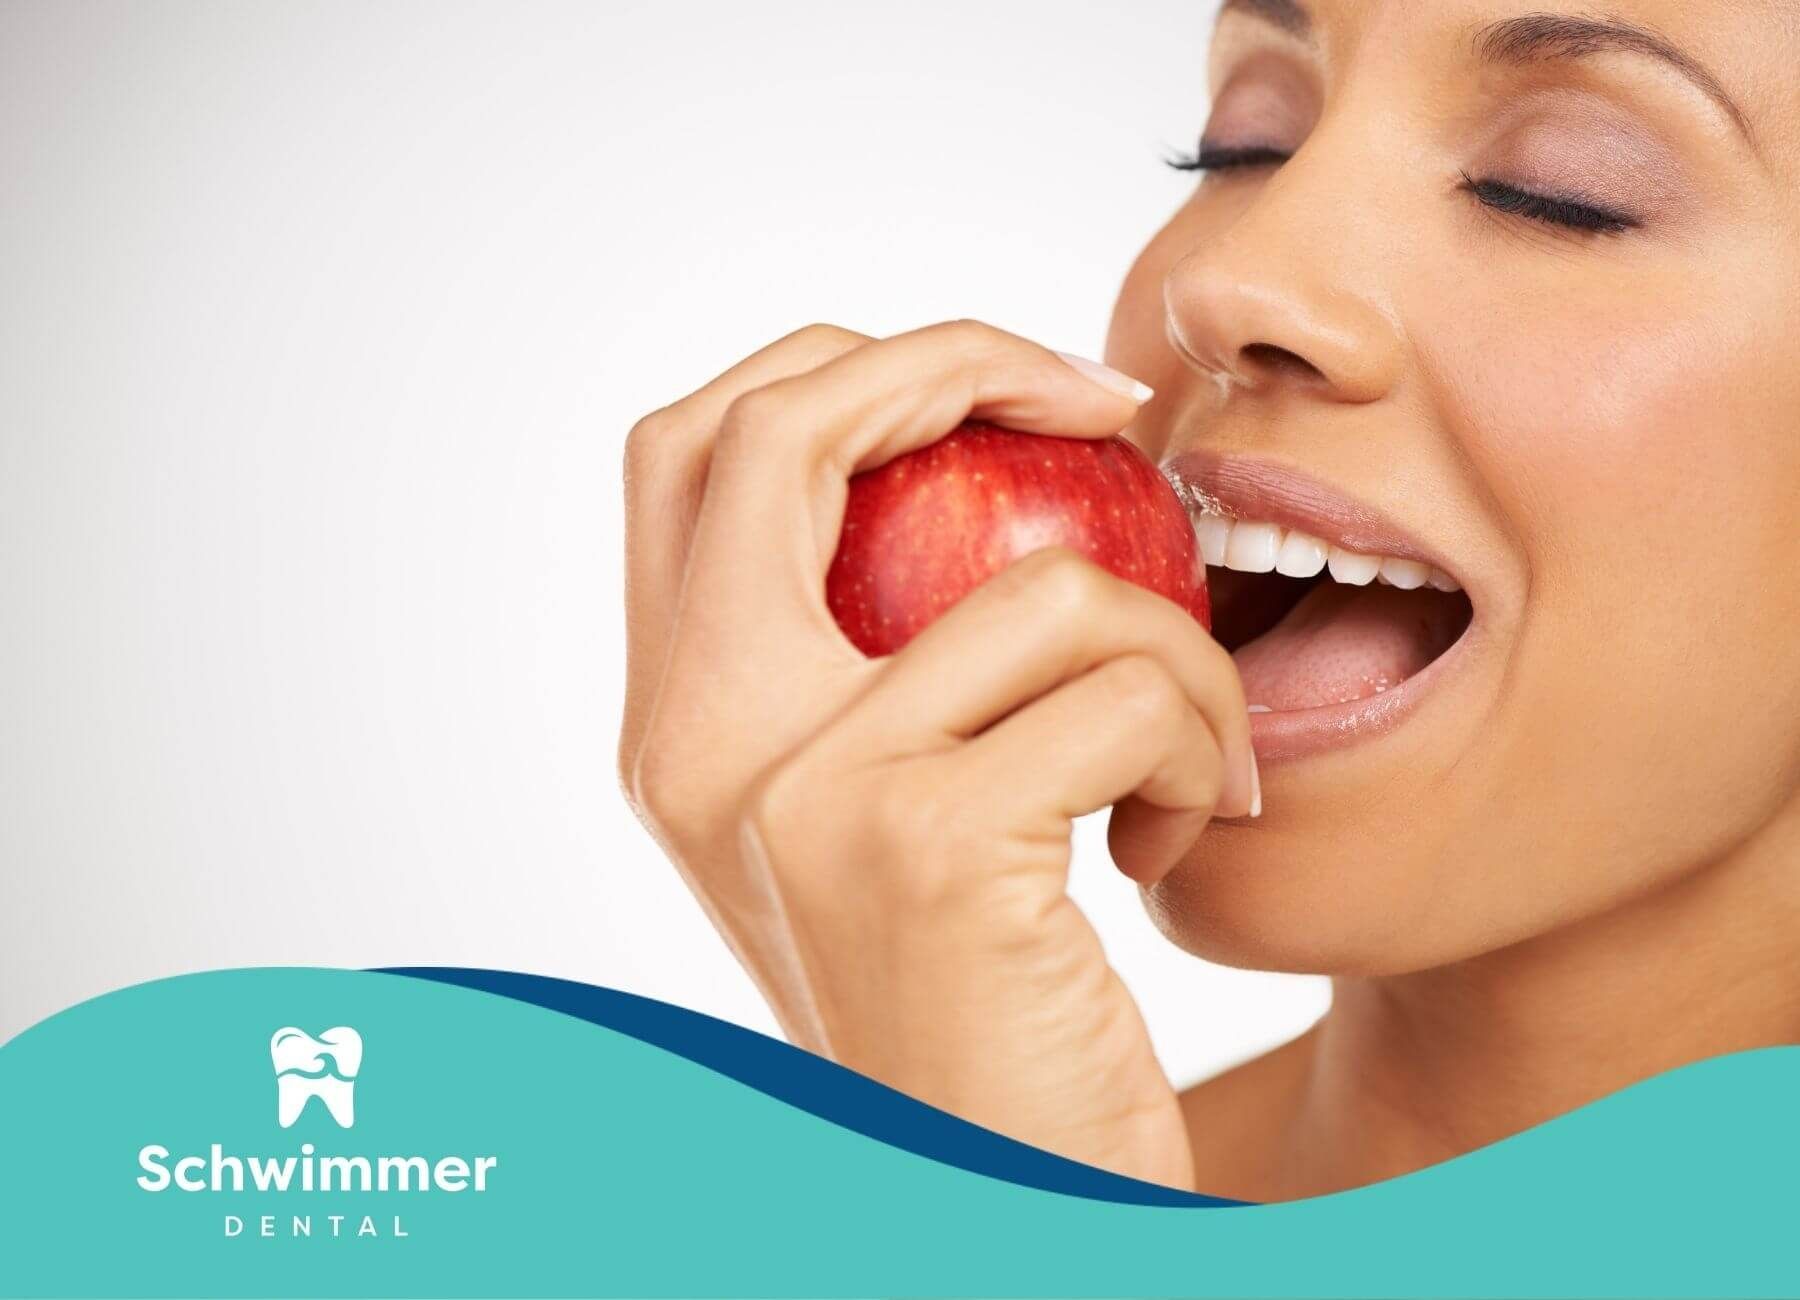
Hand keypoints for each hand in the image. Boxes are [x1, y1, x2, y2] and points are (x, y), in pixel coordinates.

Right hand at [619, 320, 1255, 1186]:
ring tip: (1189, 748)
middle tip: (1102, 402)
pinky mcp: (922, 840)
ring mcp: (796, 790)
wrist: (994, 1198)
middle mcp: (695, 748)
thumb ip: (863, 666)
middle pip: (779, 423)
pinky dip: (1199, 737)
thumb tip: (976, 461)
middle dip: (962, 358)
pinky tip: (1176, 834)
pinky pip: (1124, 683)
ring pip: (1043, 578)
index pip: (692, 447)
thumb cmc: (969, 1007)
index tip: (1009, 390)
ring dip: (1174, 642)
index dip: (844, 365)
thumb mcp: (876, 824)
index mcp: (672, 730)